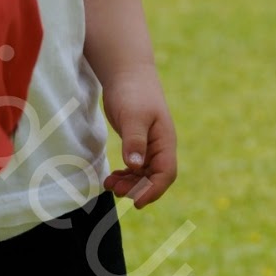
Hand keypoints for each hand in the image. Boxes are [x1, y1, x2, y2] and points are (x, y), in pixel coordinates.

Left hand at [101, 66, 176, 208]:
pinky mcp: (137, 143)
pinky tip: (112, 178)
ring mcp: (150, 146)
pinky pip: (135, 167)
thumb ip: (134, 141)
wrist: (127, 73)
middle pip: (154, 178)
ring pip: (143, 174)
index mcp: (165, 141)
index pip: (166, 173)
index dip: (153, 190)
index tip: (136, 202)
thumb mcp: (133, 116)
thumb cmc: (133, 91)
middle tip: (115, 191)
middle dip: (137, 188)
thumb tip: (135, 166)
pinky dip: (125, 175)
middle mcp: (160, 146)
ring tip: (109, 185)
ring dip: (129, 184)